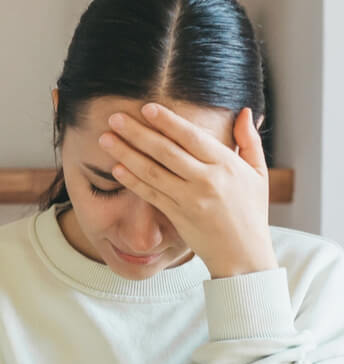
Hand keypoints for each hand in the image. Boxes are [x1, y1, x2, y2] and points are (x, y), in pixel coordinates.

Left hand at [99, 104, 277, 278]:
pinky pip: (150, 194)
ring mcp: (190, 199)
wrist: (244, 256)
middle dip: (137, 132)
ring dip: (126, 153)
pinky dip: (132, 181)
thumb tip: (245, 111)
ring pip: (152, 171)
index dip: (167, 121)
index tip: (146, 107)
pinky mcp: (177, 216)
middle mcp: (207, 180)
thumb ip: (249, 141)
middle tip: (114, 117)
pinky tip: (115, 168)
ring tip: (106, 139)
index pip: (192, 137)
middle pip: (166, 151)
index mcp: (227, 165)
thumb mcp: (258, 174)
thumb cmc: (251, 212)